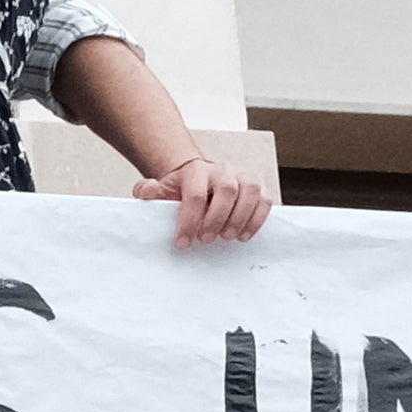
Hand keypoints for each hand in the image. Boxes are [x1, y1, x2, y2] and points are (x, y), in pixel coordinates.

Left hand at [141, 150, 273, 245]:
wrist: (199, 178)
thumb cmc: (181, 190)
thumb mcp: (161, 190)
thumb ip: (148, 191)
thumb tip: (146, 190)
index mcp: (195, 170)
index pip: (195, 194)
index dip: (189, 221)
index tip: (183, 242)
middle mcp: (222, 169)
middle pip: (227, 190)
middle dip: (217, 218)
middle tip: (207, 240)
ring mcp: (242, 176)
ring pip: (250, 191)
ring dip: (241, 218)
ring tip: (228, 238)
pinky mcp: (257, 186)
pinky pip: (265, 200)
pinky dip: (257, 219)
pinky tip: (244, 235)